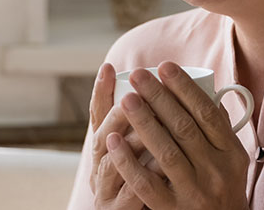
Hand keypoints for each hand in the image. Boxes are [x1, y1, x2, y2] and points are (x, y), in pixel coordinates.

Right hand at [88, 63, 162, 209]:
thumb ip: (152, 126)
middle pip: (101, 136)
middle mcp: (100, 165)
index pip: (96, 116)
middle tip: (136, 95)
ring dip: (131, 143)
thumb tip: (167, 90)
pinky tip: (159, 165)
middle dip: (119, 114)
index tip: (107, 67)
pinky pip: (131, 193)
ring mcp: (107, 189)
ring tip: (148, 125)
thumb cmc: (144, 182)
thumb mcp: (144, 151)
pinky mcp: (117, 209)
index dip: (100, 92)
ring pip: (113, 164)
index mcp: (104, 147)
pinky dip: (144, 178)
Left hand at [106, 62, 250, 209]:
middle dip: (159, 98)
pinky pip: (146, 184)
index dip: (185, 88)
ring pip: (166, 152)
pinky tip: (113, 140)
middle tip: (138, 75)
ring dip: (144, 123)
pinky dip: (128, 161)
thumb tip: (205, 91)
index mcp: (231, 154)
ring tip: (126, 100)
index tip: (165, 67)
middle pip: (184, 128)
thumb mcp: (233, 161)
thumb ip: (220, 130)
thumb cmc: (223, 189)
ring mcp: (193, 192)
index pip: (207, 114)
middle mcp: (215, 172)